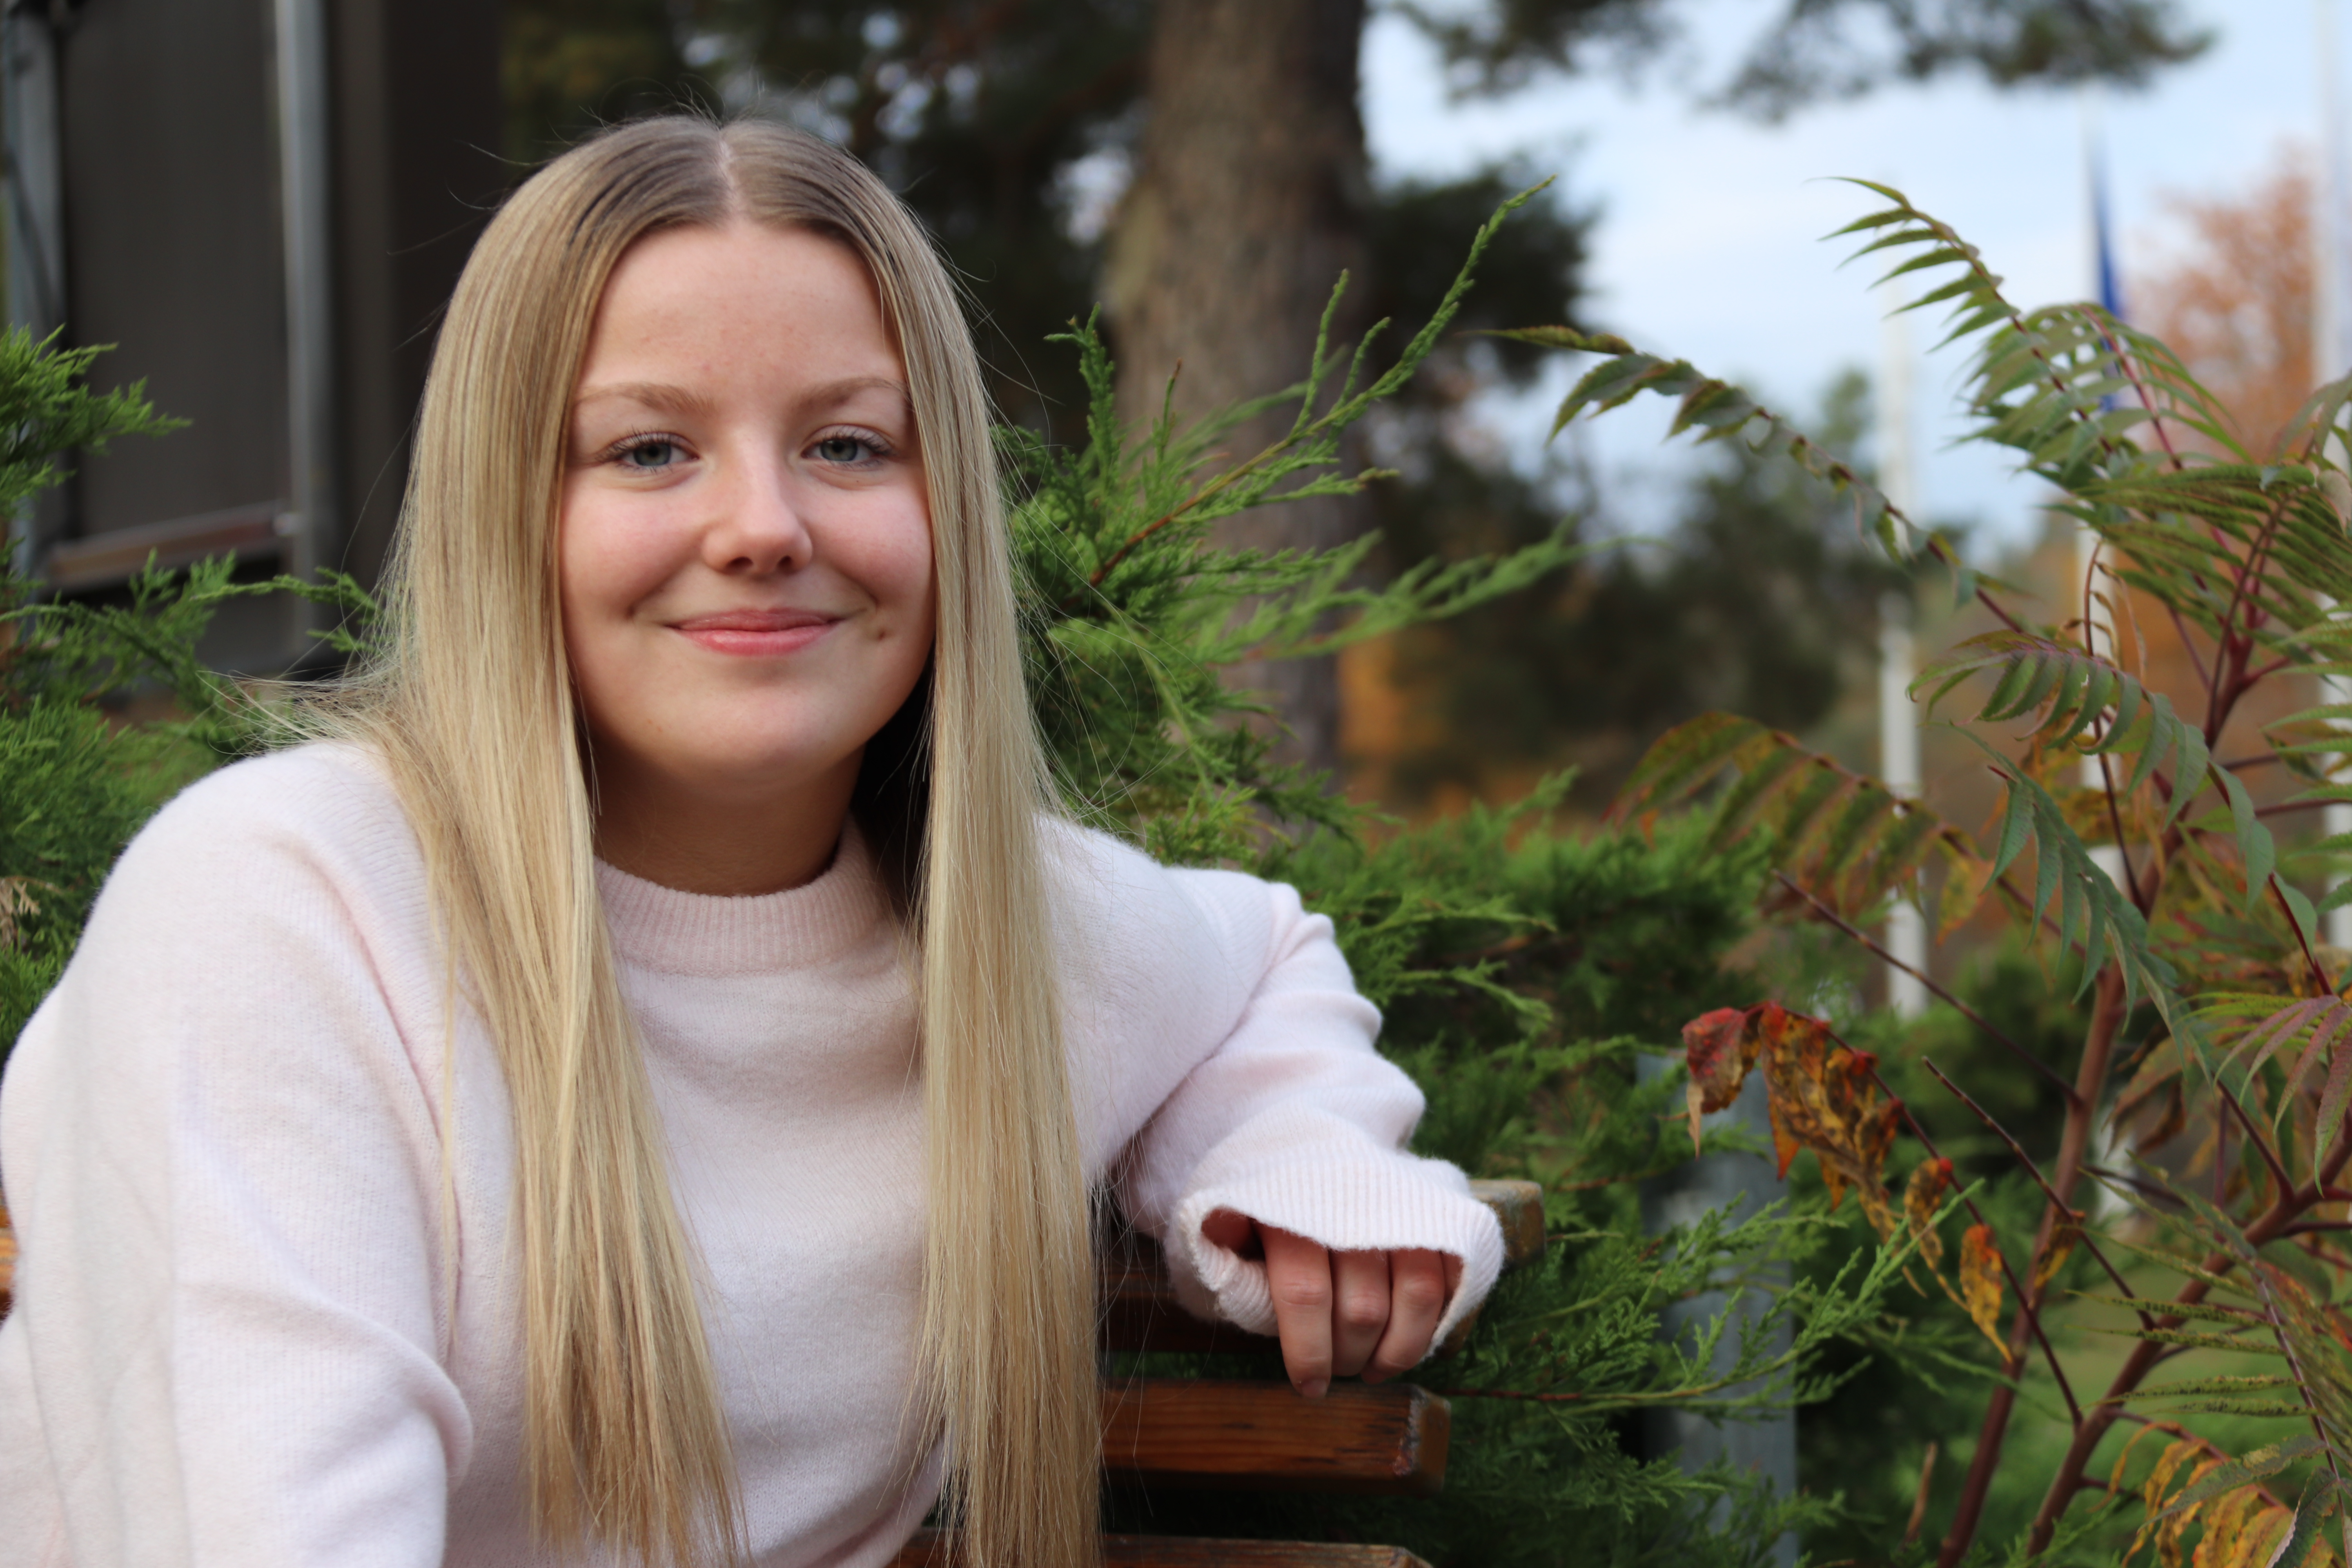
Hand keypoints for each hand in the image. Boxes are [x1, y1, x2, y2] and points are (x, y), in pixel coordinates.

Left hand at [1200, 1209, 1458, 1398]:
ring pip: (1419, 1294)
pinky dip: (1438, 1318)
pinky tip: (1410, 1339)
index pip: (1305, 1292)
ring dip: (1398, 1349)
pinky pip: (1453, 1274)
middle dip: (1348, 1356)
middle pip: (1364, 1306)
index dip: (1309, 1351)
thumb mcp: (1224, 1223)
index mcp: (1289, 1203)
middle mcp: (1352, 1198)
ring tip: (1373, 1366)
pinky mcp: (1438, 1208)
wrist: (1309, 1148)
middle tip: (1336, 1370)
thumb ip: (1226, 1255)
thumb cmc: (1261, 1206)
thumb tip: (1227, 1266)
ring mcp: (1402, 1200)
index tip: (1309, 1386)